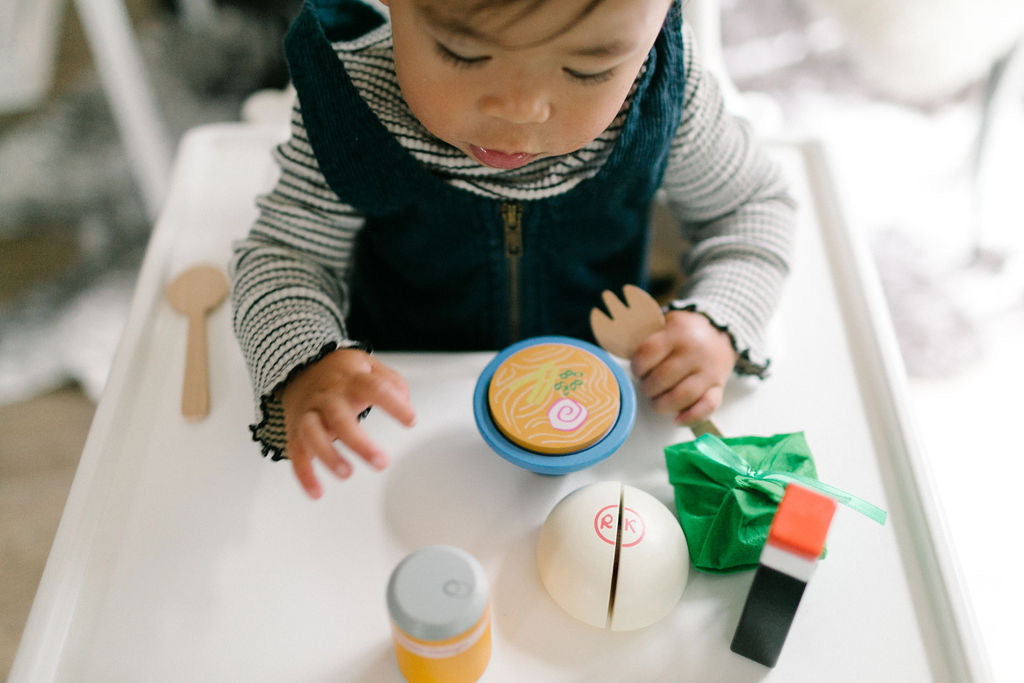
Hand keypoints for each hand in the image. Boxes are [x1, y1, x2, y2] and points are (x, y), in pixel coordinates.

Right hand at [280, 347, 415, 498]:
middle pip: (340, 418)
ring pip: (312, 434)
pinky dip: (305, 475)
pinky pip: (297, 454)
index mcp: (351, 379)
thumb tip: (404, 404)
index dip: (394, 404)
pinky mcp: (296, 432)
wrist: (301, 371)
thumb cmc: (342, 375)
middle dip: (360, 443)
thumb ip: (392, 383)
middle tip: (381, 462)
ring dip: (328, 456)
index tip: (411, 421)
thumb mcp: (369, 367)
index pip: (374, 388)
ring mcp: (310, 414)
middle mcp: (328, 397)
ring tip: (346, 474)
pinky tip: (317, 492)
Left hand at [630, 310, 737, 424]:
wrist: (721, 335)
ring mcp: (709, 370)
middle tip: (648, 387)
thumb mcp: (665, 323)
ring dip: (663, 405)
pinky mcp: (719, 387)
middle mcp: (695, 351)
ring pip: (683, 395)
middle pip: (663, 378)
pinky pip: (707, 407)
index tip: (638, 370)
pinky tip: (677, 420)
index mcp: (677, 332)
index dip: (637, 367)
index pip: (648, 353)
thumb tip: (615, 343)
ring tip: (658, 402)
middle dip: (648, 388)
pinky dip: (690, 418)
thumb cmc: (684, 333)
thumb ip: (645, 335)